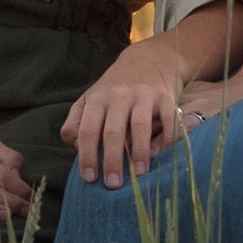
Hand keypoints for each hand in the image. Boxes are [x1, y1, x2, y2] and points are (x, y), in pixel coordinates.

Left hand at [62, 48, 184, 186]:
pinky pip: (167, 119)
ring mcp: (143, 95)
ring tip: (138, 175)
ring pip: (139, 126)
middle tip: (113, 185)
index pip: (88, 130)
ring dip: (139, 153)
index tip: (89, 178)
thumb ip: (76, 121)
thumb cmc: (115, 86)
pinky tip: (163, 155)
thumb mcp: (91, 98)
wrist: (148, 58)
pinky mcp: (165, 96)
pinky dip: (167, 138)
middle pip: (113, 131)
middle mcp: (119, 96)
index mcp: (97, 99)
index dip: (87, 155)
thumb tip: (75, 146)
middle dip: (112, 160)